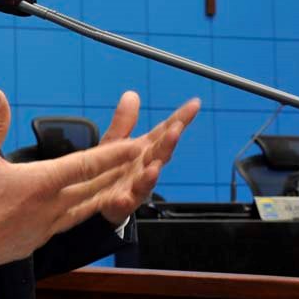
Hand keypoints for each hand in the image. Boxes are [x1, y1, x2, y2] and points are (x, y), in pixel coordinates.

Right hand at [0, 87, 149, 269]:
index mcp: (40, 183)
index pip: (85, 164)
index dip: (114, 153)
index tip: (138, 144)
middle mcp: (52, 207)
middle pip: (98, 186)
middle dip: (125, 169)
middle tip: (148, 156)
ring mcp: (48, 226)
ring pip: (91, 206)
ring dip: (113, 191)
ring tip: (130, 181)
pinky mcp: (41, 238)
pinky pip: (75, 221)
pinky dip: (90, 209)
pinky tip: (93, 204)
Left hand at [95, 91, 200, 225]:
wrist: (104, 202)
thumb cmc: (114, 169)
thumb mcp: (116, 141)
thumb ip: (124, 121)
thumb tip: (131, 94)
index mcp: (144, 150)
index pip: (165, 131)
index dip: (180, 118)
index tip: (194, 104)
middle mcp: (144, 167)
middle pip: (160, 154)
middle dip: (168, 143)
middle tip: (175, 130)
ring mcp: (135, 187)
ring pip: (146, 181)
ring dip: (151, 175)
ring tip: (154, 167)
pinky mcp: (120, 203)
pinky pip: (122, 203)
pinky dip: (124, 201)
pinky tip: (123, 198)